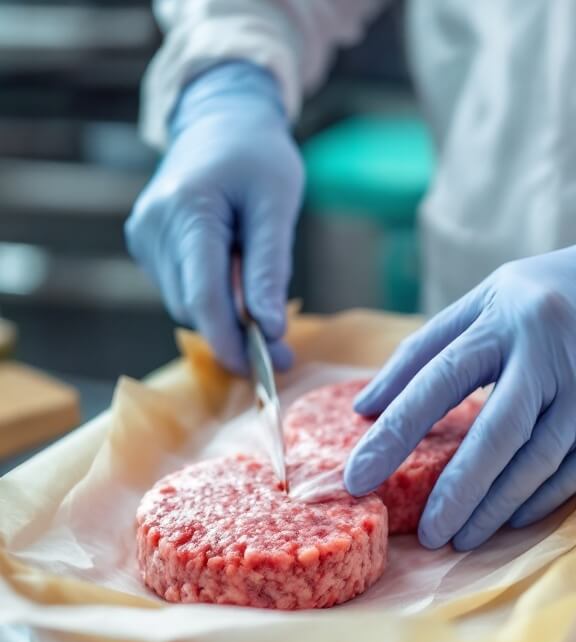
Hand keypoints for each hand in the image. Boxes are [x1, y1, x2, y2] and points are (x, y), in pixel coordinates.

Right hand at [125, 62, 303, 374]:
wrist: (219, 119)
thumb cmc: (258, 157)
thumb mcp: (277, 206)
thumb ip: (270, 271)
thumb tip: (269, 330)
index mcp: (188, 210)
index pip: (204, 296)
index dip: (231, 342)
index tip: (262, 372)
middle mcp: (154, 226)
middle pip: (195, 306)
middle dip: (236, 333)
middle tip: (281, 349)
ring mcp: (143, 236)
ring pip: (186, 303)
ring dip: (223, 314)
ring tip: (255, 291)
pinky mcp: (143, 244)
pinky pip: (179, 289)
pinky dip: (208, 295)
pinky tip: (228, 270)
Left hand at [344, 247, 575, 548]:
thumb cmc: (534, 296)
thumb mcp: (477, 304)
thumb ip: (421, 353)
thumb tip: (364, 408)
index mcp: (500, 319)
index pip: (436, 380)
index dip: (395, 433)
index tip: (358, 478)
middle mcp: (547, 351)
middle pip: (499, 431)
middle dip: (460, 489)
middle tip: (428, 536)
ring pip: (540, 457)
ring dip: (499, 505)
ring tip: (462, 537)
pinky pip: (574, 466)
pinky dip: (540, 497)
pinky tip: (509, 520)